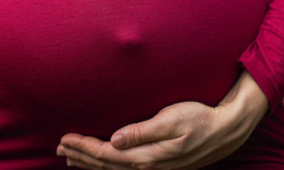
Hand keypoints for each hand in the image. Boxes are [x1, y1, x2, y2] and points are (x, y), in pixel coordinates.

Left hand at [57, 73, 268, 169]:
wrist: (224, 131)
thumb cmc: (199, 119)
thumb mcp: (172, 120)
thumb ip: (142, 131)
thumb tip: (114, 140)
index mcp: (148, 156)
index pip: (106, 155)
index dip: (84, 148)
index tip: (65, 138)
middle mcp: (147, 166)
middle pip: (105, 165)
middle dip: (80, 156)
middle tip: (59, 147)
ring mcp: (153, 167)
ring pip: (113, 169)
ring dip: (90, 163)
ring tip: (70, 157)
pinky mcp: (158, 164)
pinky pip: (124, 169)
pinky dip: (106, 166)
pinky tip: (100, 161)